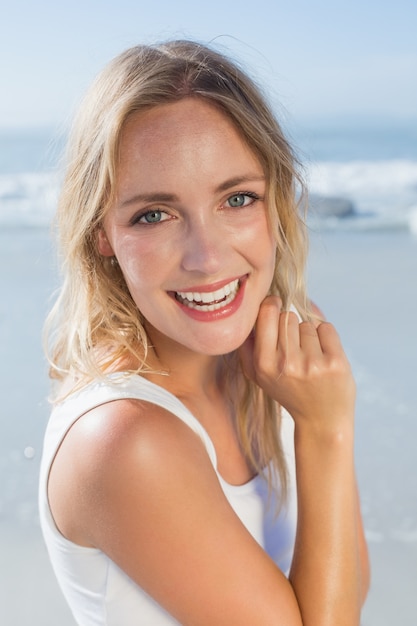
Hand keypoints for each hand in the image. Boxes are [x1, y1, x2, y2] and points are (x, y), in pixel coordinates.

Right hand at [239, 296, 355, 431]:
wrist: (321, 421)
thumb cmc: (289, 391)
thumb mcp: (258, 375)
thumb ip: (248, 345)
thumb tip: (255, 309)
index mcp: (264, 364)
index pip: (267, 314)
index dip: (272, 305)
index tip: (276, 306)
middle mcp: (287, 363)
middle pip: (288, 316)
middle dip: (291, 325)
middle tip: (294, 346)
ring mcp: (312, 363)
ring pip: (307, 323)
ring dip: (309, 334)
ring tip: (309, 356)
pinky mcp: (335, 362)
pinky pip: (326, 328)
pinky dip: (325, 336)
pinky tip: (323, 354)